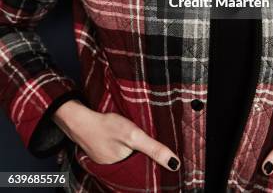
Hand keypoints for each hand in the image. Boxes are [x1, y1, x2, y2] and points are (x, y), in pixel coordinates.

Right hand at [52, 100, 179, 171]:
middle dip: (144, 159)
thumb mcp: (133, 135)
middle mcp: (114, 170)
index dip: (155, 163)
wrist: (80, 120)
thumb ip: (154, 149)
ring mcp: (106, 163)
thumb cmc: (106, 126)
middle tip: (150, 146)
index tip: (163, 157)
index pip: (145, 171)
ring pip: (127, 161)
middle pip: (136, 166)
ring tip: (139, 145)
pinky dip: (123, 151)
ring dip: (133, 154)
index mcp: (124, 169)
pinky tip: (125, 143)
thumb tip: (174, 164)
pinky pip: (117, 156)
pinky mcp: (102, 155)